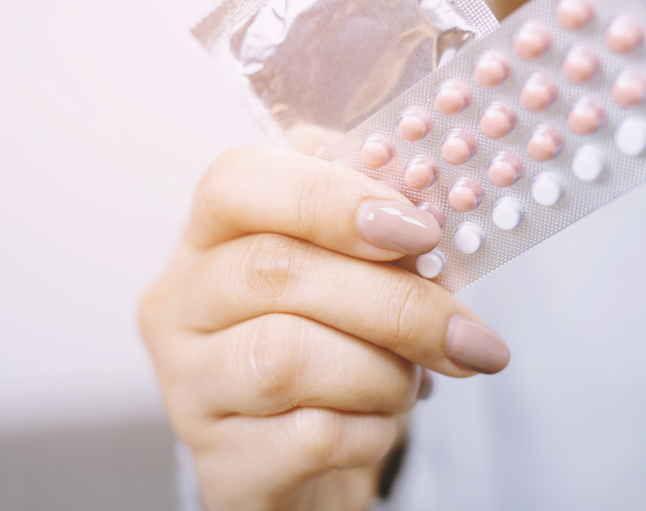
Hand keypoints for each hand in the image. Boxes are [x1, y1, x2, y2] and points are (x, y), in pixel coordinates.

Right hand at [140, 146, 509, 509]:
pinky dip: (372, 430)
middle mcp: (180, 304)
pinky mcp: (219, 461)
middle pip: (275, 269)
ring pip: (285, 356)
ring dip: (381, 371)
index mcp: (208, 236)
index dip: (331, 197)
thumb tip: (425, 206)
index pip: (237, 183)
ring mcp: (187, 385)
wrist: (302, 457)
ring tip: (410, 382)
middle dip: (393, 300)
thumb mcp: (347, 271)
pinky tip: (378, 424)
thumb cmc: (328, 343)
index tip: (419, 227)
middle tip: (465, 331)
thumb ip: (375, 228)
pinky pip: (310, 435)